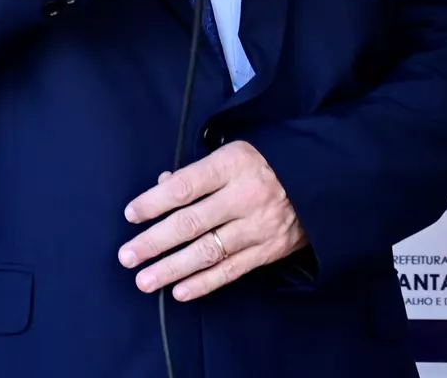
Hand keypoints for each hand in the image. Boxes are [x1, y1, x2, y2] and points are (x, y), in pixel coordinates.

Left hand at [118, 140, 306, 301]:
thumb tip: (161, 186)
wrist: (319, 181)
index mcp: (232, 165)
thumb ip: (196, 173)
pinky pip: (231, 270)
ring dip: (172, 269)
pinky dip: (204, 283)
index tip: (130, 215)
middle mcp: (244, 196)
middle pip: (191, 222)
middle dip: (154, 242)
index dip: (154, 202)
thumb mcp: (232, 154)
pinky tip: (180, 292)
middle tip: (127, 256)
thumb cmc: (264, 164)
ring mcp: (258, 226)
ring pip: (208, 252)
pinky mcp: (269, 250)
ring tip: (144, 281)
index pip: (185, 186)